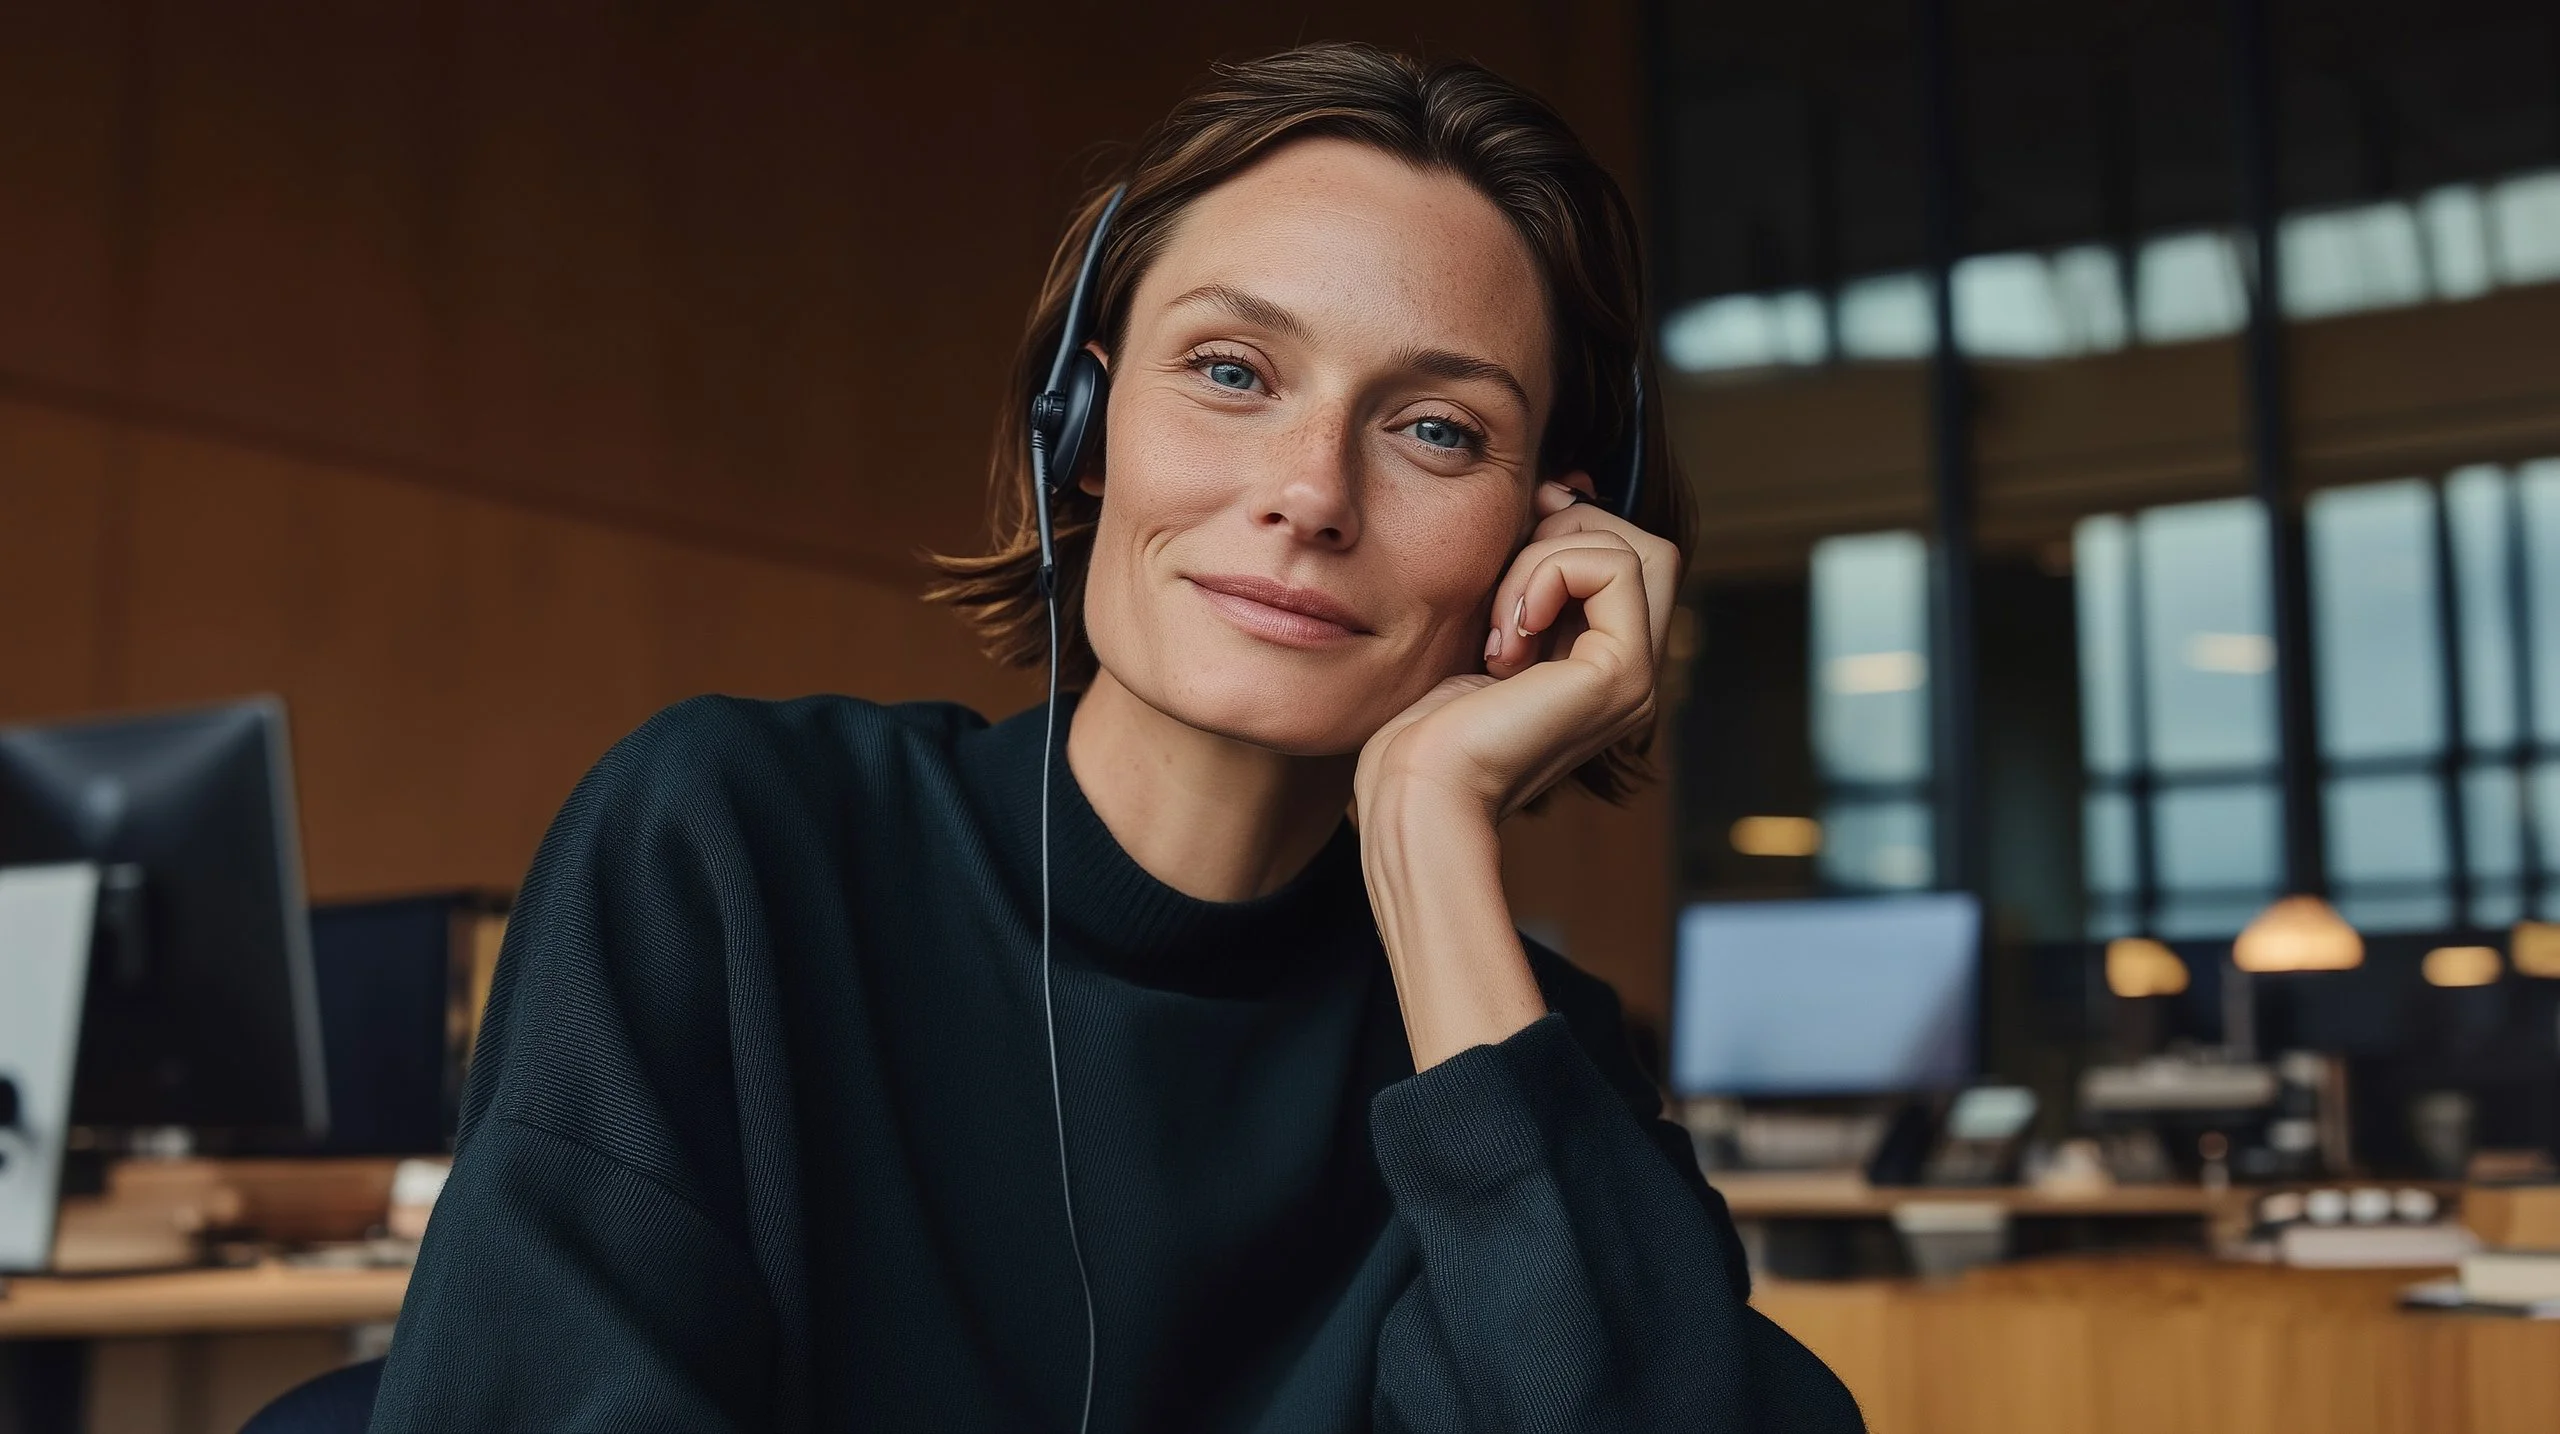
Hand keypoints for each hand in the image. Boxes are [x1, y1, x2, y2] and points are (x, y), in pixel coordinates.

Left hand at [1355, 480, 1678, 824]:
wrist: (1418, 785)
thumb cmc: (1431, 718)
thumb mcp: (1487, 622)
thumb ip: (1529, 573)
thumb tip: (1558, 494)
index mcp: (1603, 660)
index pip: (1625, 554)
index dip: (1572, 524)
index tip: (1514, 538)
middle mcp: (1633, 671)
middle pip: (1647, 544)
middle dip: (1569, 532)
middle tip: (1509, 583)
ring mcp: (1637, 676)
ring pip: (1636, 547)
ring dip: (1548, 558)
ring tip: (1501, 624)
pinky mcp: (1625, 675)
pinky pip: (1612, 566)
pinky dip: (1548, 575)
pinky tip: (1507, 636)